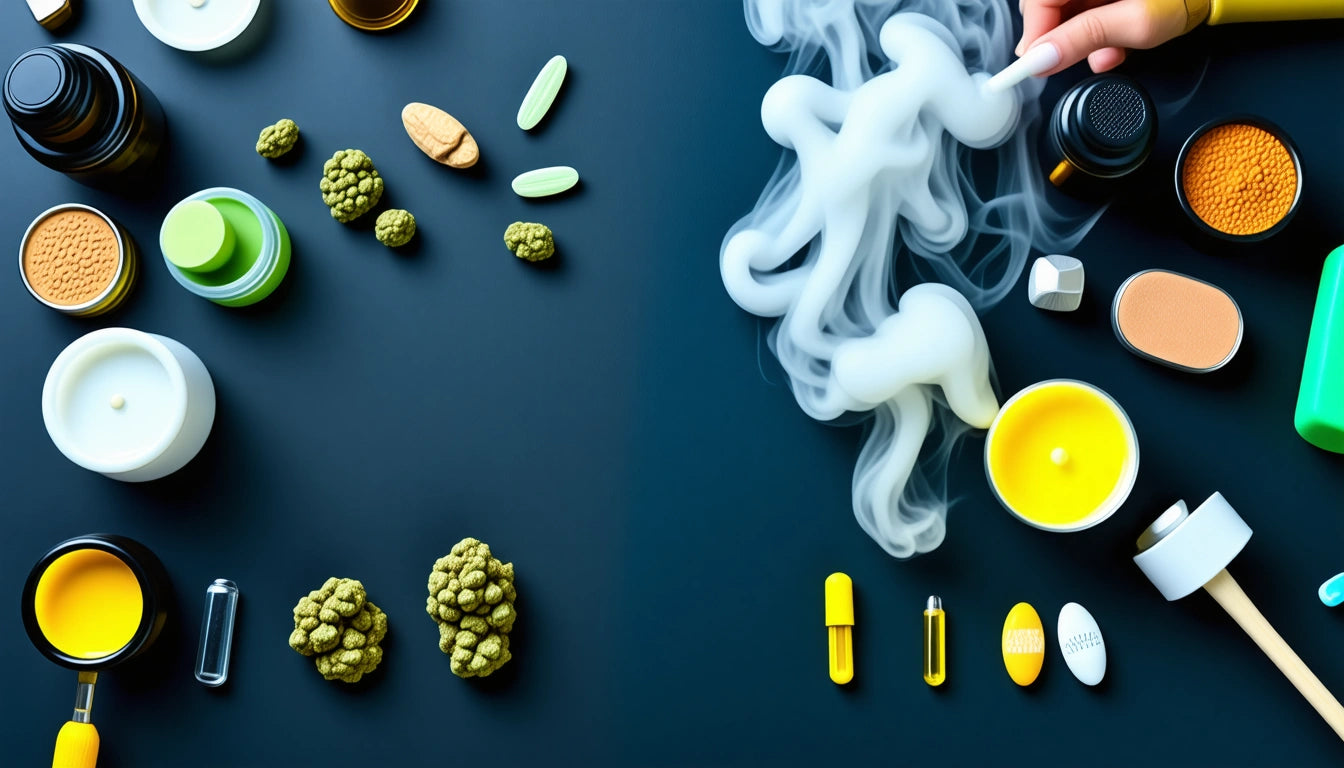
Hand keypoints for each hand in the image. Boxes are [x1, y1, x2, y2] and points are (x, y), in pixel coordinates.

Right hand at [1018, 0, 1204, 74]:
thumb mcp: (1138, 23)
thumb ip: (1085, 39)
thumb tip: (1042, 59)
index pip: (1038, 0)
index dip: (1035, 35)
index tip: (1036, 66)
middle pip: (1047, 4)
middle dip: (1057, 37)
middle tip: (1070, 60)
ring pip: (1064, 8)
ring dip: (1078, 37)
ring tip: (1107, 53)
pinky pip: (1082, 7)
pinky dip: (1093, 28)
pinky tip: (1112, 43)